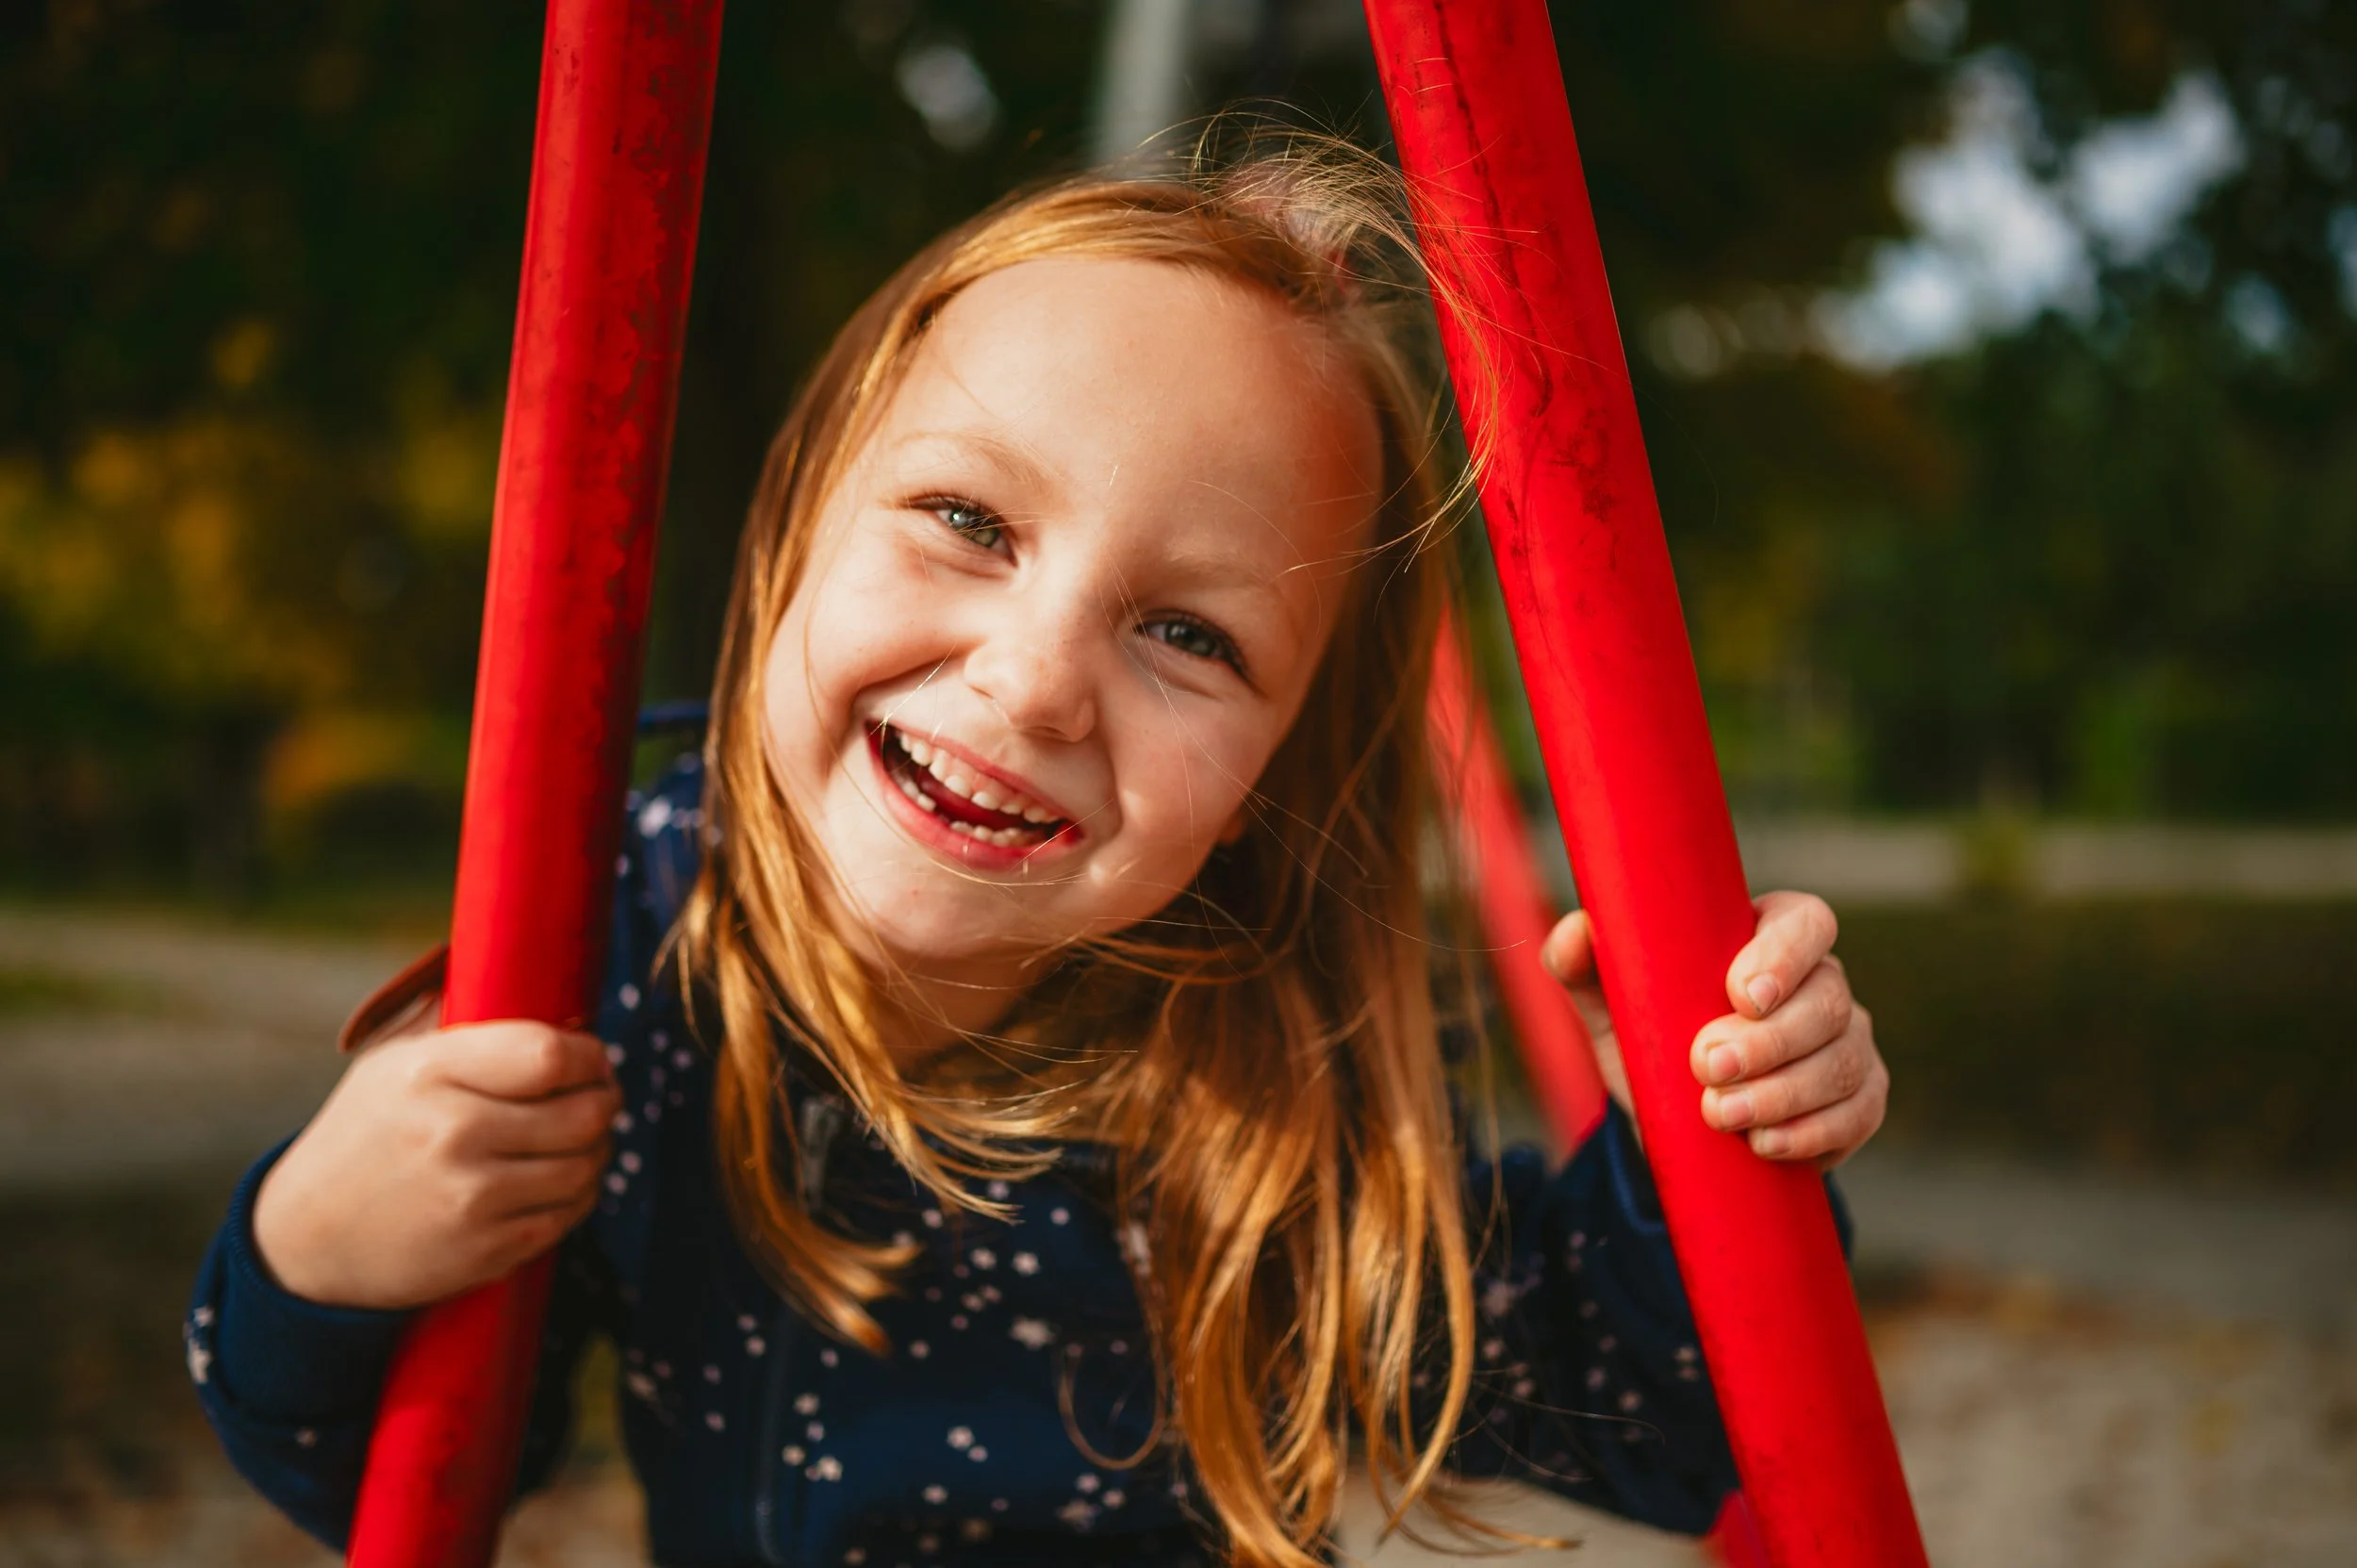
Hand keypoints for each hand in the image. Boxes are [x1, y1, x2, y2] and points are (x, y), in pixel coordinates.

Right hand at [252, 1018, 619, 1309]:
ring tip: (585, 1138)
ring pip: (585, 1165)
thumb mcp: (395, 1061)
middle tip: (602, 1095)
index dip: (588, 1054)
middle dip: (606, 1099)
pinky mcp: (484, 1249)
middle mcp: (452, 1133)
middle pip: (583, 1111)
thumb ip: (466, 1023)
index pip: (549, 1054)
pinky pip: (569, 1215)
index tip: (590, 1057)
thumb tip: (553, 996)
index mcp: (430, 1073)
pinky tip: (562, 1180)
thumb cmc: (367, 1132)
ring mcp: (470, 1196)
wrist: (307, 1237)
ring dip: (600, 1148)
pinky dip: (579, 1195)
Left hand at [1540, 891, 1886, 1168]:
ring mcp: (1849, 1042)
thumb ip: (1584, 962)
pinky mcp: (1860, 1100)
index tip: (1738, 995)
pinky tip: (1765, 1143)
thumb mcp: (1611, 1003)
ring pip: (1844, 1061)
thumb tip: (1577, 931)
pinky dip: (1812, 1133)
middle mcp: (1823, 983)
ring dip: (1782, 1093)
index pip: (1806, 923)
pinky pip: (1859, 1115)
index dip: (1784, 955)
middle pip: (1828, 999)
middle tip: (1706, 1066)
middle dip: (1768, 1040)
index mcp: (1771, 937)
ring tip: (1719, 1113)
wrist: (1675, 1118)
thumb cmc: (1650, 1034)